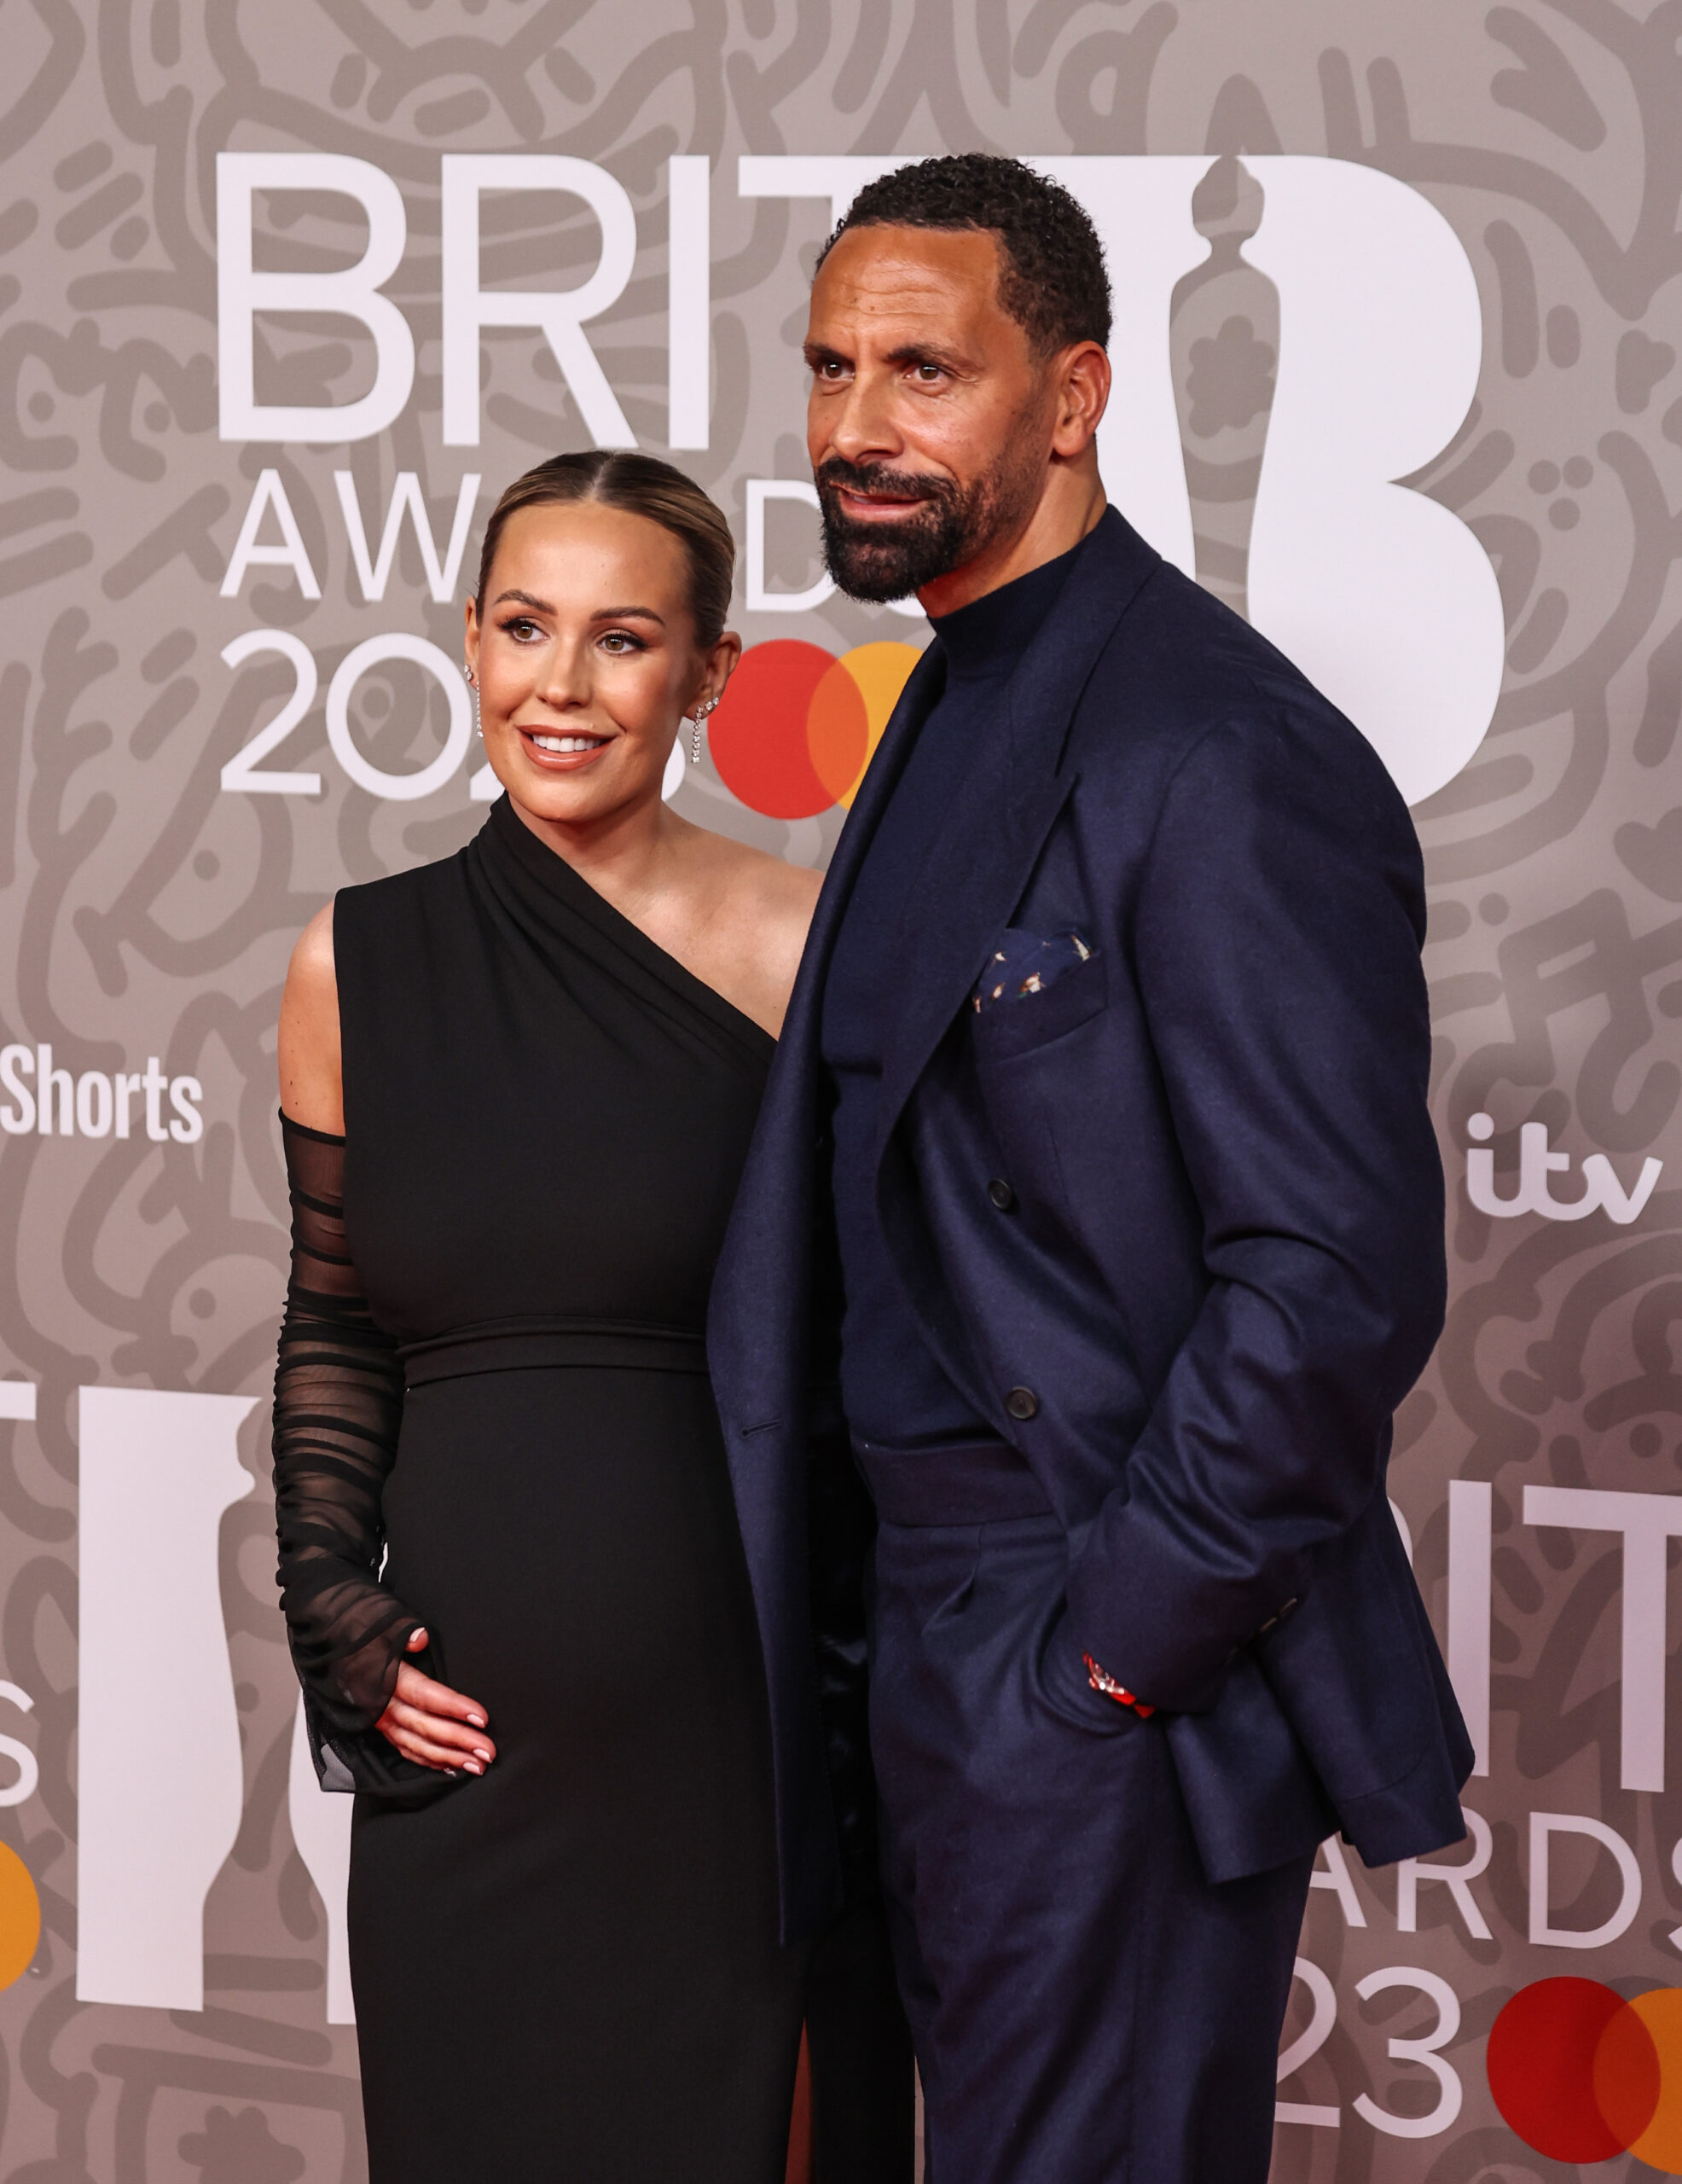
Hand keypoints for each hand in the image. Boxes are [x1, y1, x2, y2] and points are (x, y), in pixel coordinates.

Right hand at [375, 1628, 496, 1774]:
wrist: (335, 1648)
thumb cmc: (362, 1637)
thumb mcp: (380, 1626)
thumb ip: (402, 1630)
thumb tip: (420, 1638)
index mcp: (386, 1680)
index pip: (425, 1696)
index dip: (454, 1707)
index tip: (481, 1717)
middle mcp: (383, 1706)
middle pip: (426, 1727)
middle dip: (459, 1742)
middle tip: (488, 1751)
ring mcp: (381, 1722)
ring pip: (417, 1746)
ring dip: (449, 1758)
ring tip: (478, 1766)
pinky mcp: (382, 1730)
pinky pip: (407, 1751)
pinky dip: (430, 1762)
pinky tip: (452, 1767)